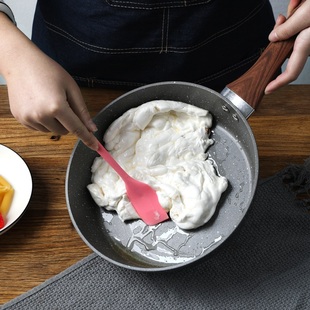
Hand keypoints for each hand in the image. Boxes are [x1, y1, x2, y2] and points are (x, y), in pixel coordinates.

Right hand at [0, 17, 97, 149]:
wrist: (20, 62)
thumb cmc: (48, 71)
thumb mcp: (71, 88)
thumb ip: (82, 111)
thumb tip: (92, 128)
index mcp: (57, 107)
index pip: (77, 129)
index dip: (88, 139)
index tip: (96, 147)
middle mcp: (42, 115)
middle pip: (65, 131)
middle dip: (69, 122)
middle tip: (63, 104)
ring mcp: (29, 118)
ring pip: (52, 131)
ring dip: (56, 122)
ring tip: (49, 101)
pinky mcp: (20, 119)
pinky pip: (39, 128)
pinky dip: (44, 121)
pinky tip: (39, 104)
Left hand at [266, 0, 309, 93]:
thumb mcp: (307, 13)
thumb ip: (288, 28)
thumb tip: (273, 37)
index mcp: (308, 44)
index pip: (291, 71)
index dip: (278, 83)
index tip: (267, 90)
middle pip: (288, 47)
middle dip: (280, 34)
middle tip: (281, 19)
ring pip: (292, 35)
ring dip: (290, 21)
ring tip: (298, 6)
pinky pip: (299, 27)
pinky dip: (296, 17)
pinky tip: (300, 5)